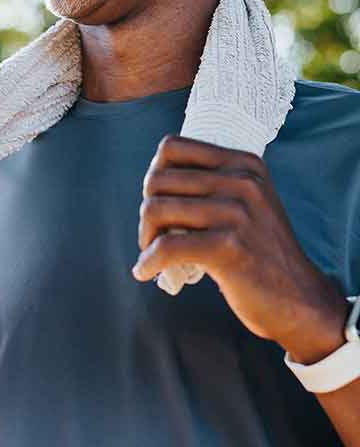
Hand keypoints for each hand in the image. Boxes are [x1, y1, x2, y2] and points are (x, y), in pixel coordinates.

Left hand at [133, 136, 348, 362]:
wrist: (299, 298)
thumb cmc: (261, 252)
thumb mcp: (248, 202)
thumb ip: (214, 184)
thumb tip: (154, 178)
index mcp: (243, 163)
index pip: (172, 147)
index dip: (155, 175)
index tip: (159, 201)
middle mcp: (242, 181)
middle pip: (158, 180)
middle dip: (147, 212)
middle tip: (153, 236)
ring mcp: (236, 213)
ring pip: (156, 209)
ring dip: (146, 236)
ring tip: (152, 254)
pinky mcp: (228, 247)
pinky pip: (166, 247)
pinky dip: (148, 261)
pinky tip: (146, 271)